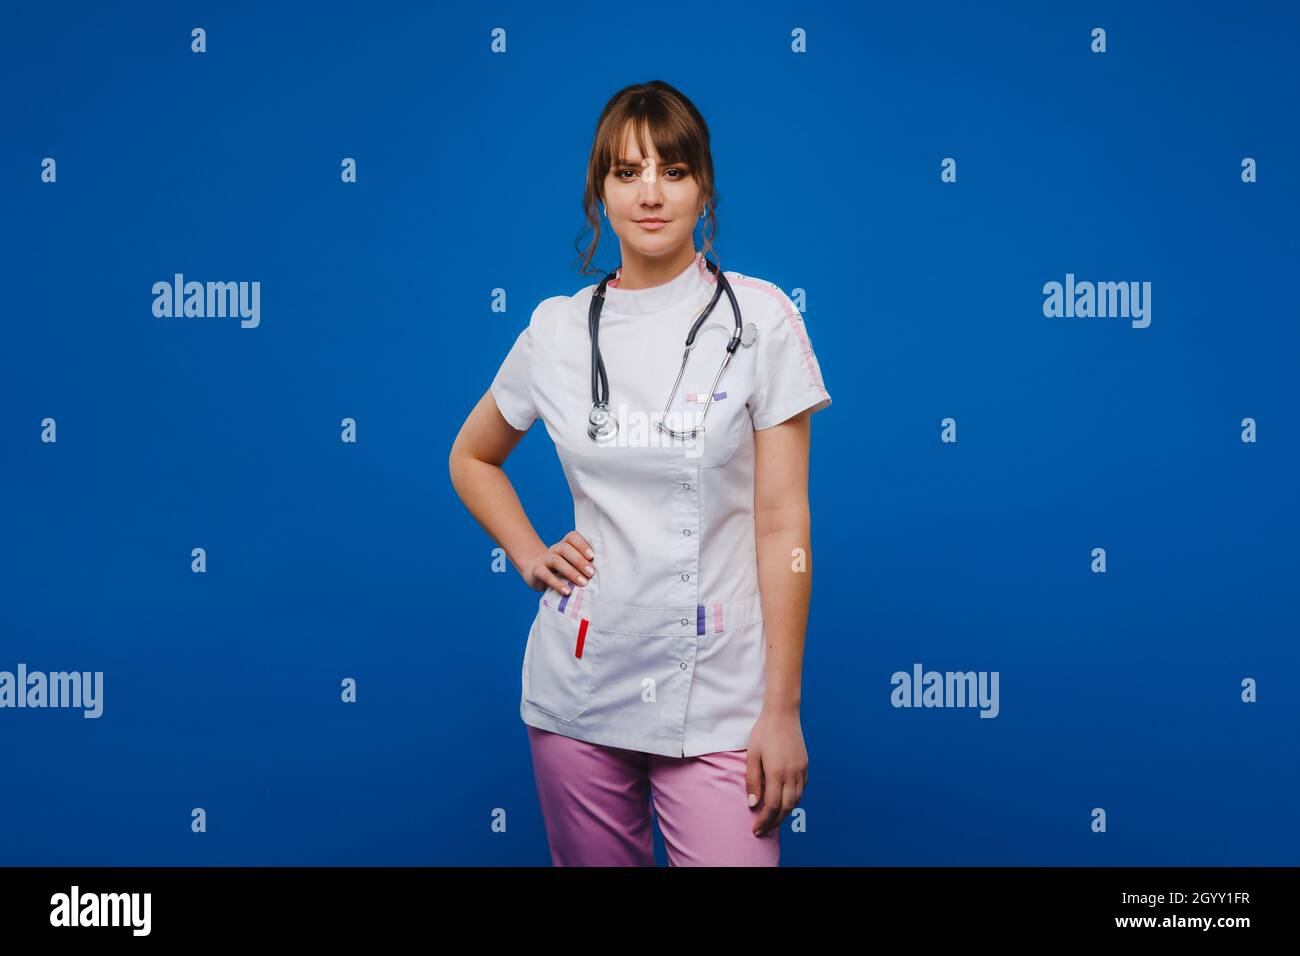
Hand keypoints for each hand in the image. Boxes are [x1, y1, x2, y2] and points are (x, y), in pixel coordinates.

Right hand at [522, 530, 596, 594]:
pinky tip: (567, 592)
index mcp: (565, 544)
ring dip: (571, 572)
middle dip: (580, 561)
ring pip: (556, 561)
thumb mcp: (572, 562)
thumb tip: (603, 572)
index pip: (572, 537)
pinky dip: (557, 584)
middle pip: (565, 549)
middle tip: (591, 573)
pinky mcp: (537, 571)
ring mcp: (545, 559)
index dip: (582, 544)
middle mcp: (555, 549)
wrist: (536, 571)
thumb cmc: (562, 568)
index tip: (592, 556)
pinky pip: (546, 576)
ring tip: (583, 583)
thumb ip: (584, 563)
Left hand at [745, 707, 806, 837]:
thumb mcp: (752, 755)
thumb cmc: (763, 732)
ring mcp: (801, 770)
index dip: (764, 821)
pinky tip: (784, 801)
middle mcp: (792, 775)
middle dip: (774, 822)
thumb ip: (752, 780)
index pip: (771, 806)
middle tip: (763, 830)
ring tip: (773, 819)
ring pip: (796, 801)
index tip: (756, 830)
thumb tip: (753, 804)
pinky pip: (802, 789)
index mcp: (777, 773)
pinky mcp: (805, 766)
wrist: (783, 713)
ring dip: (785, 813)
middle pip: (786, 808)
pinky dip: (793, 800)